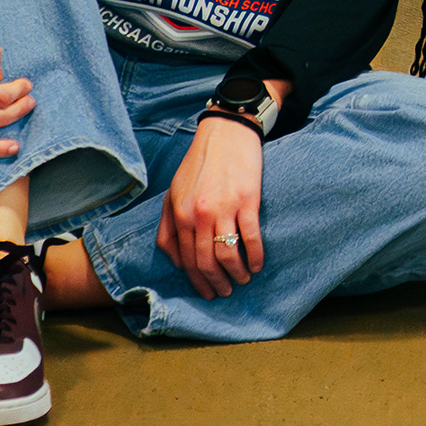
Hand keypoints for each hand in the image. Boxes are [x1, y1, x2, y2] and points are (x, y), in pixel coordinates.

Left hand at [161, 109, 270, 297]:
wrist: (226, 132)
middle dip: (216, 283)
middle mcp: (199, 214)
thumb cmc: (199, 164)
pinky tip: (257, 264)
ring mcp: (224, 207)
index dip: (198, 281)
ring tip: (242, 280)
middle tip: (225, 292)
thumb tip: (176, 261)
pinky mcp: (247, 200)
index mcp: (180, 214)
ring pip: (227, 253)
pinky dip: (254, 256)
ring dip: (235, 273)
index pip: (187, 260)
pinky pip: (250, 236)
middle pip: (206, 261)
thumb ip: (168, 228)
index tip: (207, 292)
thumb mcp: (173, 194)